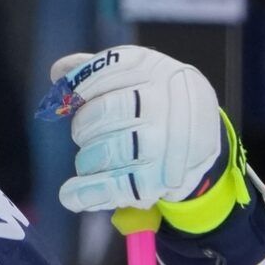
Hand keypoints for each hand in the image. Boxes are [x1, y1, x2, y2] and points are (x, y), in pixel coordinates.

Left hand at [49, 46, 238, 227]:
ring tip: (93, 160)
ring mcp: (161, 144)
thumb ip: (99, 70)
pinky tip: (70, 195)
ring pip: (103, 151)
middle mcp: (163, 103)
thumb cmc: (159, 103)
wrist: (205, 140)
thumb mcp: (139, 74)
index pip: (108, 70)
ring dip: (87, 159)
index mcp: (156, 70)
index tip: (70, 97)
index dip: (80, 85)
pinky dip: (84, 193)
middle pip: (103, 113)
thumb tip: (59, 72)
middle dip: (84, 126)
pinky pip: (111, 187)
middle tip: (86, 133)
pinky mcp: (156, 180)